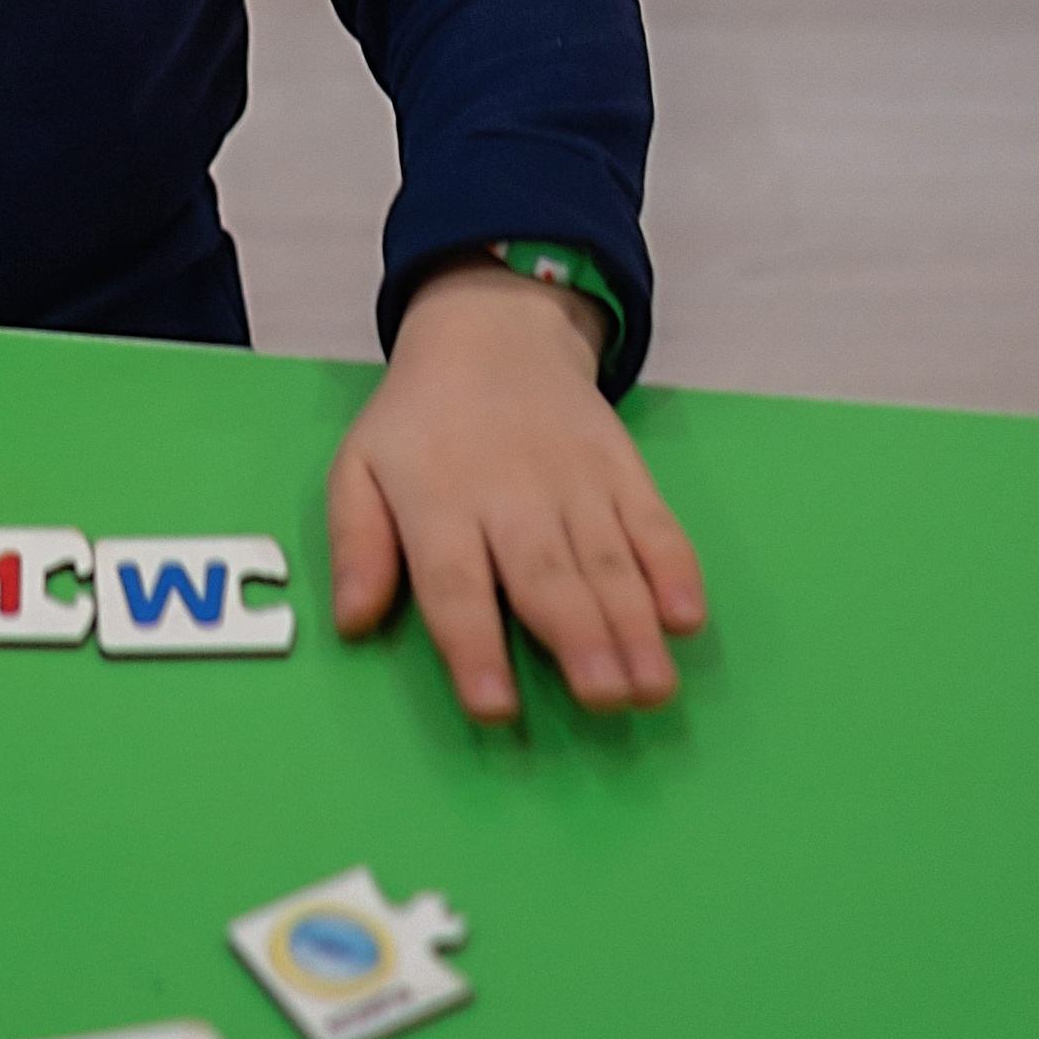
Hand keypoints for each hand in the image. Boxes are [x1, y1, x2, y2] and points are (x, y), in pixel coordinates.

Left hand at [327, 258, 706, 722]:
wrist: (491, 331)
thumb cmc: (418, 424)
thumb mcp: (359, 467)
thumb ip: (356, 544)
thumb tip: (350, 621)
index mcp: (437, 501)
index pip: (453, 584)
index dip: (473, 646)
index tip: (495, 707)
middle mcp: (510, 495)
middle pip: (545, 576)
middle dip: (578, 640)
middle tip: (605, 698)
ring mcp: (575, 480)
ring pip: (606, 560)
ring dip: (632, 624)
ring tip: (652, 685)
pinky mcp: (623, 467)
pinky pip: (654, 521)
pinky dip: (676, 567)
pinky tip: (687, 616)